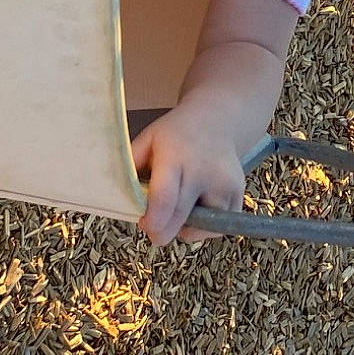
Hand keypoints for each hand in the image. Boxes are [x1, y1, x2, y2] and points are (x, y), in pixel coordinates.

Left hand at [132, 107, 248, 246]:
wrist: (216, 122)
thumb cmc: (174, 135)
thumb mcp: (148, 140)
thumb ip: (131, 165)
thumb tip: (114, 197)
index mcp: (176, 156)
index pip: (165, 197)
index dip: (153, 220)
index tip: (145, 226)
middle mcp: (205, 171)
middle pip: (183, 216)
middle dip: (163, 231)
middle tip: (153, 232)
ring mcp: (226, 184)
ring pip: (202, 227)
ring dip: (185, 228)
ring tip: (178, 208)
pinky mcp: (239, 195)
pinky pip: (218, 228)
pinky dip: (204, 227)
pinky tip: (196, 207)